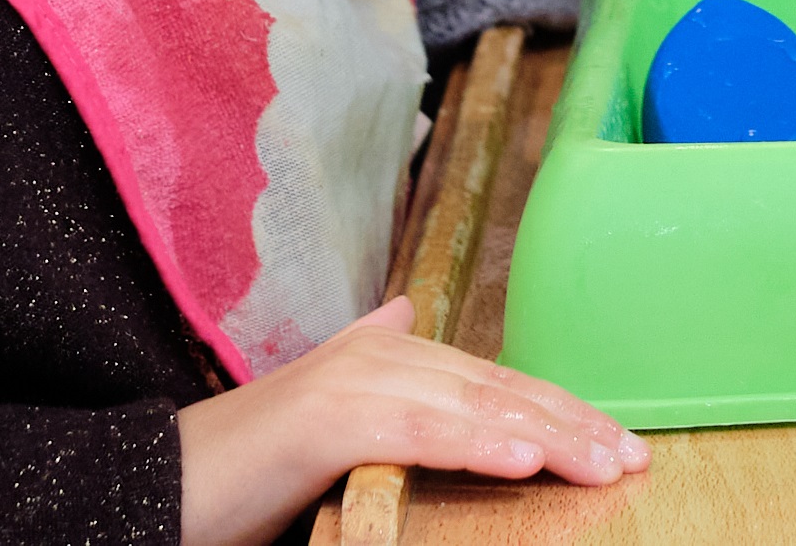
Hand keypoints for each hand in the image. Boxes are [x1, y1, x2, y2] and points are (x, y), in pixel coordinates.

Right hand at [176, 295, 642, 545]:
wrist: (162, 482)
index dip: (560, 410)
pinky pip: (419, 431)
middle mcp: (381, 353)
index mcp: (389, 355)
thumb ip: (376, 370)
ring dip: (547, 438)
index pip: (498, 384)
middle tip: (632, 457)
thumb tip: (406, 312)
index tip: (617, 442)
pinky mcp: (329, 420)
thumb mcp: (327, 416)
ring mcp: (356, 380)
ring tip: (601, 464)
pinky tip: (523, 461)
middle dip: (573, 425)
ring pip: (474, 409)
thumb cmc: (249, 469)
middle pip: (500, 391)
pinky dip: (476, 445)